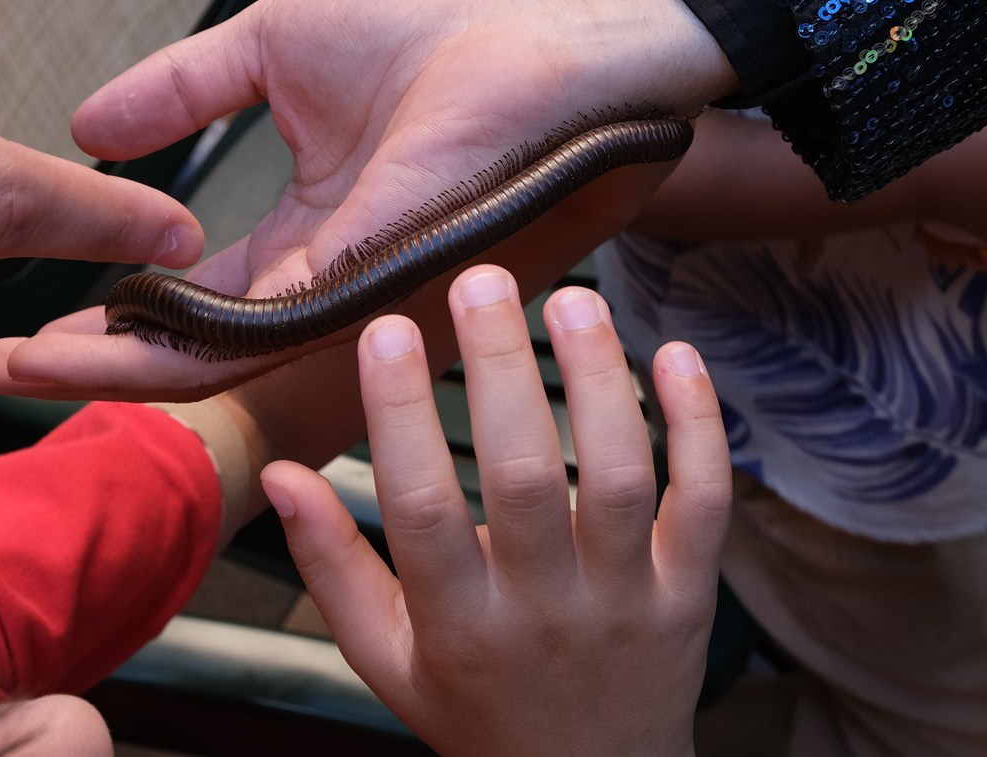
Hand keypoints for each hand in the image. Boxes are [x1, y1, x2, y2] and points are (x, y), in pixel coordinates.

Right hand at [0, 0, 735, 399]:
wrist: (542, 36)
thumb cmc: (440, 37)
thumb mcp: (273, 48)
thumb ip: (183, 89)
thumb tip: (88, 123)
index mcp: (301, 235)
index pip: (182, 298)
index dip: (100, 317)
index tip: (11, 323)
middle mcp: (318, 284)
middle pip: (183, 350)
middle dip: (81, 365)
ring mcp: (343, 294)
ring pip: (211, 361)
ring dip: (107, 367)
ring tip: (15, 367)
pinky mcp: (368, 283)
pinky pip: (262, 329)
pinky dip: (174, 344)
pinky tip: (96, 344)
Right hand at [260, 267, 727, 756]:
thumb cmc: (476, 709)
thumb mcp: (385, 658)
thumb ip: (332, 565)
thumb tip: (281, 472)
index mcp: (458, 625)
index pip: (421, 511)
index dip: (400, 415)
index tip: (384, 328)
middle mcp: (543, 610)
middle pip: (523, 479)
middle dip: (501, 370)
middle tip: (481, 277)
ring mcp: (625, 599)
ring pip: (617, 478)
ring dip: (598, 381)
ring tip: (573, 299)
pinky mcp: (690, 592)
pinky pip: (704, 502)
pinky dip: (698, 426)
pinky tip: (675, 354)